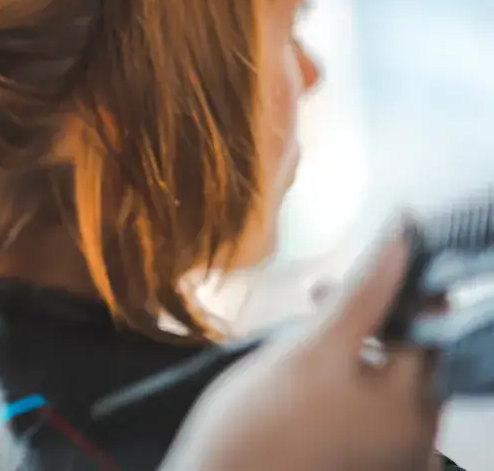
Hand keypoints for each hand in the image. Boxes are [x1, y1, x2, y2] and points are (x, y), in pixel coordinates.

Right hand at [163, 227, 440, 470]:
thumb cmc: (259, 429)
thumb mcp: (311, 348)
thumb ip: (362, 295)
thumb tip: (402, 240)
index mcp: (413, 409)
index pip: (431, 328)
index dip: (399, 288)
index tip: (365, 266)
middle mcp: (413, 436)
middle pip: (412, 356)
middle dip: (374, 317)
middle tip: (323, 296)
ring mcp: (388, 453)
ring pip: (388, 380)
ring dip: (358, 346)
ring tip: (310, 335)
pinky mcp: (360, 460)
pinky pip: (370, 409)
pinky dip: (349, 381)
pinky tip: (312, 375)